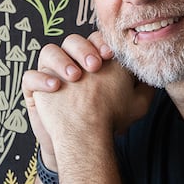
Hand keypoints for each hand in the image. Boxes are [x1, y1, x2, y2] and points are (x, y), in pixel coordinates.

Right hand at [22, 33, 150, 160]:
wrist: (83, 144)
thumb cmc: (108, 121)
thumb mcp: (134, 105)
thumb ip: (145, 86)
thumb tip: (153, 69)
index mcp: (92, 59)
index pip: (94, 39)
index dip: (101, 42)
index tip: (111, 55)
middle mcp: (71, 62)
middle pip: (72, 40)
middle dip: (83, 49)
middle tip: (94, 65)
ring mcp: (51, 74)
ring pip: (49, 51)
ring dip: (62, 60)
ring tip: (75, 77)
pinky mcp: (35, 89)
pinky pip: (30, 76)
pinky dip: (41, 78)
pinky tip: (56, 87)